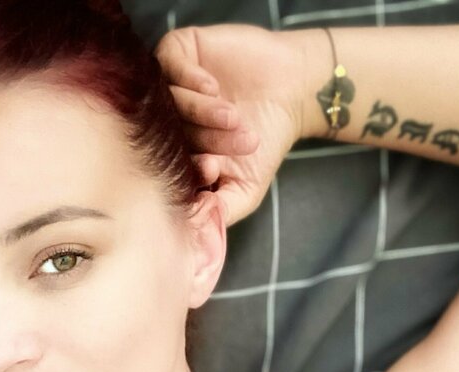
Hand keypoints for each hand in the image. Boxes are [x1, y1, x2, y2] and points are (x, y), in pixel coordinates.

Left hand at [154, 24, 314, 225]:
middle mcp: (169, 122)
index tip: (212, 169)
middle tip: (237, 145)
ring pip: (169, 101)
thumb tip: (194, 230)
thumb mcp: (244, 191)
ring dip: (202, 113)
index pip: (165, 166)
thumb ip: (218, 212)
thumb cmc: (265, 146)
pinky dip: (192, 82)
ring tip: (233, 118)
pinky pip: (169, 65)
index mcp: (176, 156)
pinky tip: (216, 89)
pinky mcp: (180, 53)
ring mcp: (172, 87)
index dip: (185, 170)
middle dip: (203, 141)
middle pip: (168, 134)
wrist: (293, 94)